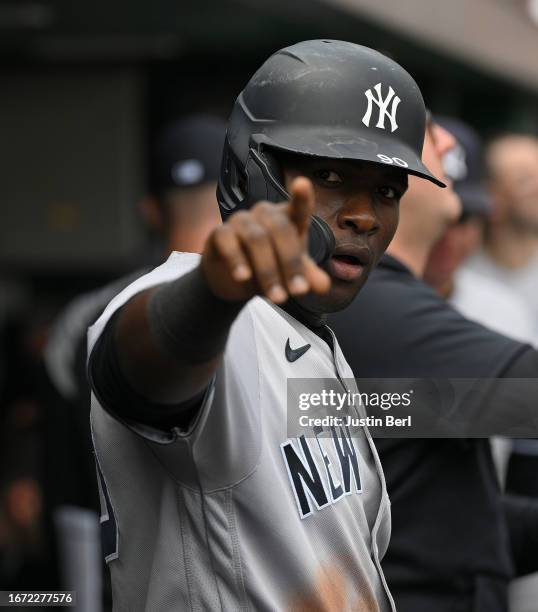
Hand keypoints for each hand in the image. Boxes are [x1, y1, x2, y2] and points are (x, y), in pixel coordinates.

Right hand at [201, 177, 330, 302]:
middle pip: (280, 229)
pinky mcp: (219, 233)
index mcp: (287, 219)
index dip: (301, 196)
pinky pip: (227, 241)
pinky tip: (243, 278)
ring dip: (268, 271)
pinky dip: (236, 260)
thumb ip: (307, 277)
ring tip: (277, 298)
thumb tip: (324, 286)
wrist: (232, 279)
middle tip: (297, 293)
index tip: (302, 184)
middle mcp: (264, 215)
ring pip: (256, 238)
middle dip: (291, 263)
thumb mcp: (291, 275)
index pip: (297, 206)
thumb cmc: (269, 266)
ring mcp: (241, 221)